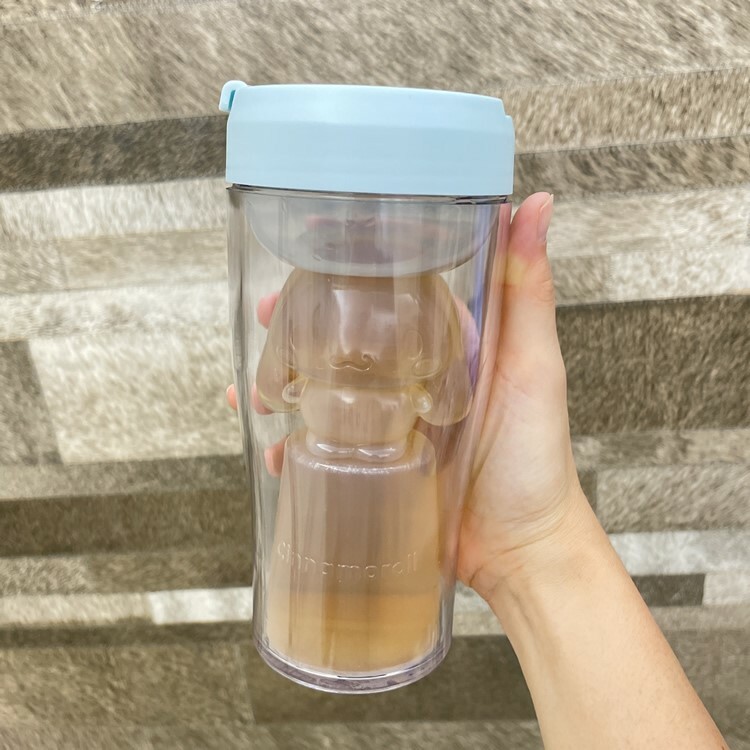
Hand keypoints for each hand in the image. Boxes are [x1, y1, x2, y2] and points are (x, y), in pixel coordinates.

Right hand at [227, 192, 586, 600]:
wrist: (521, 550)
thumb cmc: (537, 460)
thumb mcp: (535, 368)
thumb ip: (528, 290)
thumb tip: (535, 204)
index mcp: (447, 346)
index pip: (389, 293)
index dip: (346, 272)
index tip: (308, 256)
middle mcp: (414, 378)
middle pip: (346, 340)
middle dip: (298, 327)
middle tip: (264, 322)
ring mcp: (391, 423)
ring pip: (325, 391)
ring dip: (281, 385)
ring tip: (249, 390)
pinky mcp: (375, 466)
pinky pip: (325, 449)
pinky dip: (292, 447)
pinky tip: (272, 451)